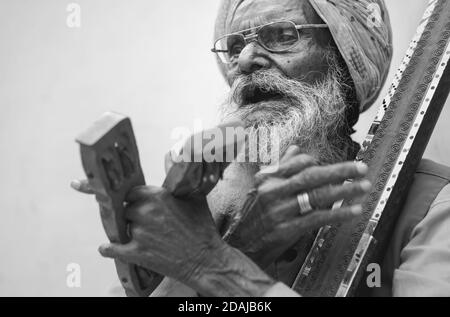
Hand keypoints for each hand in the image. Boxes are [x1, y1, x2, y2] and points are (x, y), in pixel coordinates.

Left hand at [97, 185, 274, 296]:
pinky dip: (109, 249)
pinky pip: (113, 249)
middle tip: (145, 223)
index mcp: (158, 195)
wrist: (206, 260)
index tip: (133, 202)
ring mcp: (140, 232)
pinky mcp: (137, 253)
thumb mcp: (195, 198)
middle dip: (133, 215)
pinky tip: (106, 248)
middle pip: (126, 209)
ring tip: (141, 237)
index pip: (132, 191)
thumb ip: (182, 179)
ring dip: (127, 231)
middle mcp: (146, 211)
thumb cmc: (202, 228)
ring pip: (122, 227)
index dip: (134, 199)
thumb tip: (176, 159)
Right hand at [223, 145, 371, 268]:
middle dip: (340, 171)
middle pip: (312, 176)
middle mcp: (273, 191)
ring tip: (363, 187)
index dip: (321, 163)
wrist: (240, 244)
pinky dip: (337, 214)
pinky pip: (317, 219)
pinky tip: (353, 211)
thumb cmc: (253, 215)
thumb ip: (280, 166)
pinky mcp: (286, 229)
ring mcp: (279, 211)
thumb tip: (296, 148)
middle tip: (361, 168)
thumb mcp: (261, 187)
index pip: (299, 163)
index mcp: (267, 178)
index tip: (336, 166)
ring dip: (344, 191)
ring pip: (316, 196)